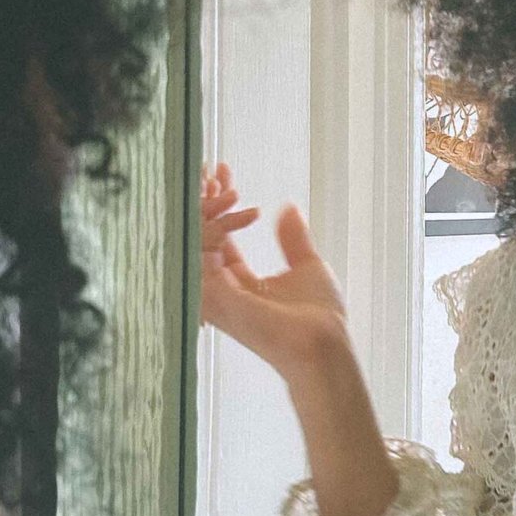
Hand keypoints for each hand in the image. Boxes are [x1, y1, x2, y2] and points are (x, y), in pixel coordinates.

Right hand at [199, 163, 348, 376]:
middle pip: (200, 239)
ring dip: (200, 209)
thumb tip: (288, 208)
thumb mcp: (307, 266)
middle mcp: (222, 288)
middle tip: (212, 171)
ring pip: (192, 244)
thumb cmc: (319, 318)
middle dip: (203, 202)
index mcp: (241, 283)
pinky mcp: (213, 297)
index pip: (220, 239)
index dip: (220, 207)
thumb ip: (292, 239)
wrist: (323, 344)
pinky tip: (213, 199)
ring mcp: (215, 294)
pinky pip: (195, 257)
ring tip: (212, 180)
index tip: (224, 176)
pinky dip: (202, 226)